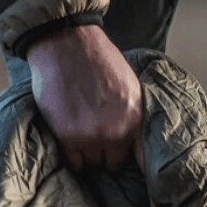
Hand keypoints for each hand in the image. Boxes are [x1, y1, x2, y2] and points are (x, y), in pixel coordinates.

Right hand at [26, 25, 141, 171]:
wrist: (67, 43)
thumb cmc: (97, 60)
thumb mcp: (129, 85)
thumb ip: (132, 114)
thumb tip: (133, 139)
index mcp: (135, 117)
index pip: (140, 157)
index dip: (130, 159)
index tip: (123, 160)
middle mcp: (117, 130)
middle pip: (113, 163)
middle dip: (105, 154)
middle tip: (96, 140)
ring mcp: (92, 135)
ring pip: (92, 163)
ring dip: (87, 154)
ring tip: (81, 135)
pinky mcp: (68, 136)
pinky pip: (73, 163)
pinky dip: (71, 155)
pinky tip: (70, 139)